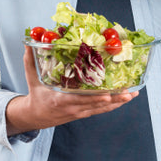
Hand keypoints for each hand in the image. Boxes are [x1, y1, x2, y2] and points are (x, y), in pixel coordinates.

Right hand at [4, 46, 136, 133]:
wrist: (35, 116)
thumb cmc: (35, 96)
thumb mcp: (32, 78)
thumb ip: (30, 60)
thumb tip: (27, 43)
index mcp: (61, 100)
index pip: (80, 99)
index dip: (95, 98)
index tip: (108, 95)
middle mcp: (73, 108)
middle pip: (97, 104)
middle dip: (114, 99)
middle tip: (129, 92)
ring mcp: (79, 112)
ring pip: (101, 108)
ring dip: (118, 102)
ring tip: (132, 95)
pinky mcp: (83, 114)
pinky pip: (100, 110)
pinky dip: (112, 106)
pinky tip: (124, 100)